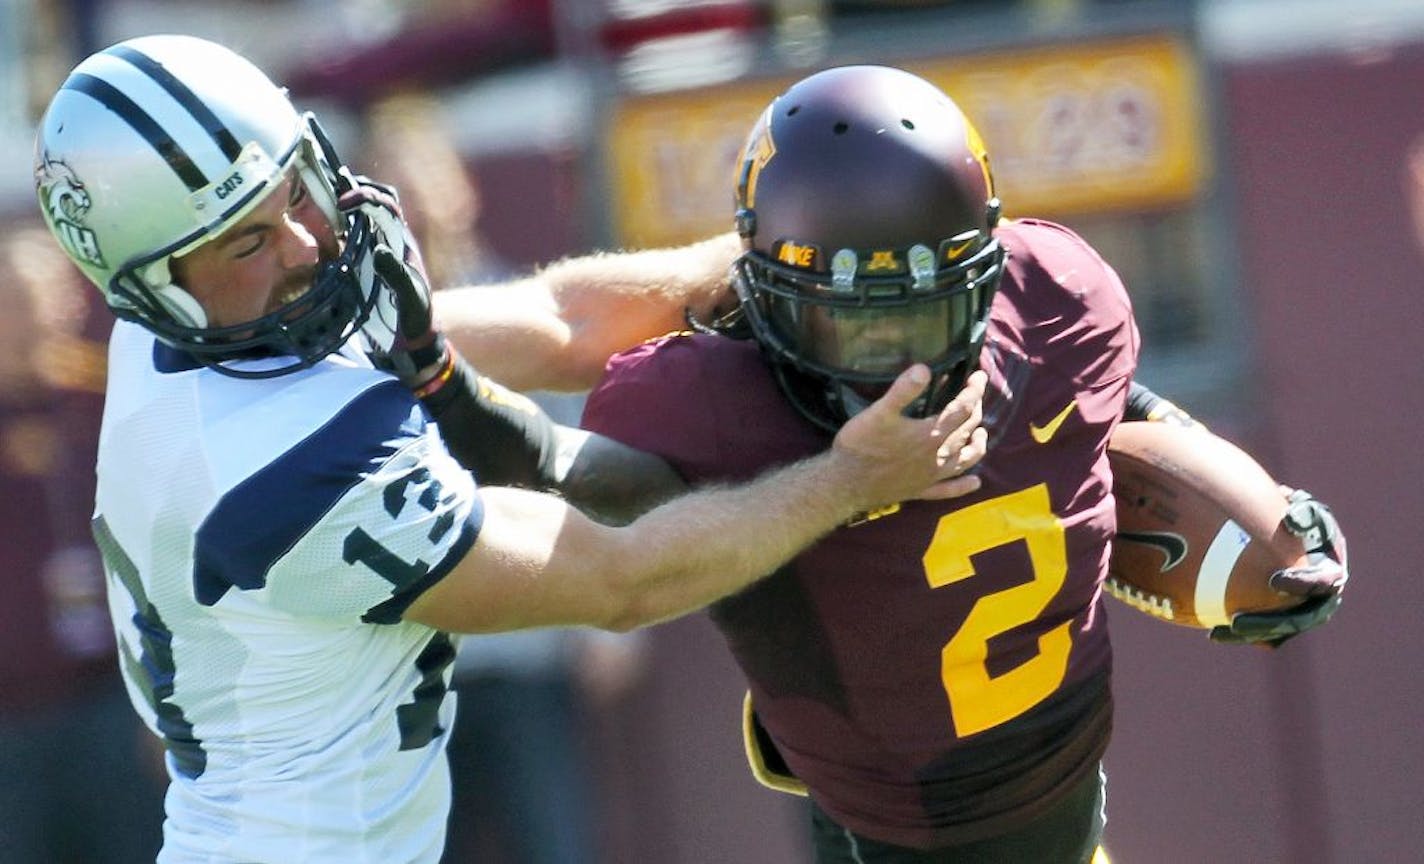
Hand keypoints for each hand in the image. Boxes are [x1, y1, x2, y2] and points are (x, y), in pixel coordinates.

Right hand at [337, 178, 443, 380]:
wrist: (410, 343)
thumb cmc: (414, 321)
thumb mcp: (409, 300)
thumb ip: (397, 276)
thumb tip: (378, 250)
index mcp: (402, 242)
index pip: (387, 204)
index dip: (366, 196)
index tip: (344, 202)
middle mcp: (388, 240)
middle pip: (376, 200)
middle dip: (354, 189)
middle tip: (329, 190)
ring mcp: (373, 251)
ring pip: (360, 216)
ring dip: (341, 205)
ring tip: (317, 199)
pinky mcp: (359, 266)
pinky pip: (345, 239)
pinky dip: (331, 229)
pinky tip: (313, 229)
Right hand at [832, 366, 987, 509]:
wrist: (845, 484)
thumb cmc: (860, 445)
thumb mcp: (879, 412)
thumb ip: (903, 391)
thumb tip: (924, 368)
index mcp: (930, 434)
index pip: (962, 409)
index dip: (974, 391)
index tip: (978, 376)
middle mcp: (937, 455)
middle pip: (966, 431)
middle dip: (975, 411)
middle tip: (975, 397)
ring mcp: (931, 475)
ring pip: (965, 460)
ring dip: (977, 446)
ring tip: (981, 434)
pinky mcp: (921, 490)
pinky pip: (949, 490)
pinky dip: (964, 486)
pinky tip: (975, 483)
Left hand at [1210, 488, 1347, 646]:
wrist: (1276, 529)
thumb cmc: (1290, 515)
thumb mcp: (1301, 508)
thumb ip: (1301, 513)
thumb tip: (1293, 519)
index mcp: (1331, 569)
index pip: (1325, 582)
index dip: (1304, 583)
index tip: (1275, 580)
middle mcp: (1321, 595)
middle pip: (1301, 617)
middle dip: (1271, 623)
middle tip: (1237, 621)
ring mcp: (1302, 610)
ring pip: (1281, 630)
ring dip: (1253, 634)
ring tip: (1219, 633)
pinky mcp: (1282, 617)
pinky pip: (1267, 632)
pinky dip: (1245, 633)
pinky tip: (1215, 632)